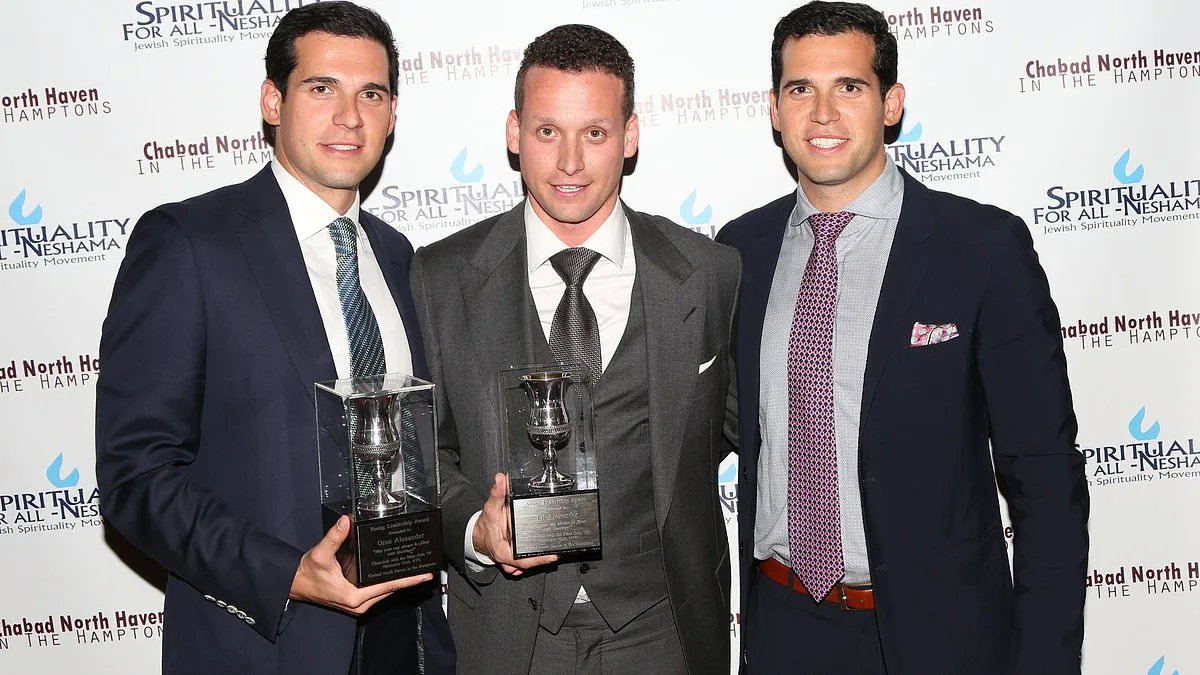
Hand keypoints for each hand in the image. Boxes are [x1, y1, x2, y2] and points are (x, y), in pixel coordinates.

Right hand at [289, 515, 433, 614]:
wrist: (296, 584)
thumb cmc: (308, 573)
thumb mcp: (320, 554)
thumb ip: (334, 537)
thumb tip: (346, 521)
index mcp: (354, 596)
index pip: (388, 587)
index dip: (407, 580)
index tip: (423, 576)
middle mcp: (359, 604)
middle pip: (390, 590)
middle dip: (407, 579)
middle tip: (424, 568)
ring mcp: (359, 603)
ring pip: (384, 591)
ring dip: (397, 580)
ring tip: (414, 567)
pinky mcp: (357, 599)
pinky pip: (377, 589)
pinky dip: (386, 580)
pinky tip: (395, 570)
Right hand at [472, 473, 557, 574]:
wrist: (477, 533)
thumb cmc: (486, 523)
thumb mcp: (491, 507)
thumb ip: (497, 492)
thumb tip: (501, 479)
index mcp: (503, 551)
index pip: (522, 560)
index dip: (538, 559)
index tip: (551, 556)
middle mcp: (508, 559)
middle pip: (529, 563)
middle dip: (543, 558)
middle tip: (556, 550)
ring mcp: (512, 561)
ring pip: (528, 565)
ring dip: (539, 559)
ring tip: (552, 551)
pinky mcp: (516, 558)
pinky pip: (527, 561)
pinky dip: (535, 558)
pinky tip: (543, 552)